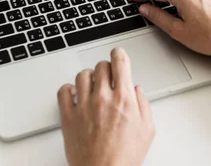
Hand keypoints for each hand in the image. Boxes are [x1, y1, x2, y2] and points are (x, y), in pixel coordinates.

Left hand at [57, 48, 154, 165]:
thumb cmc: (124, 158)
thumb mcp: (147, 131)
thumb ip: (144, 105)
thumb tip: (137, 91)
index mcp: (124, 98)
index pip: (119, 61)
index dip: (119, 54)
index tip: (118, 55)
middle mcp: (102, 97)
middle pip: (100, 66)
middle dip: (106, 68)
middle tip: (108, 77)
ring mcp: (83, 105)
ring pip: (82, 75)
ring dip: (89, 77)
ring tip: (92, 85)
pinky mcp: (68, 116)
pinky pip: (63, 91)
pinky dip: (68, 89)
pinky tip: (75, 95)